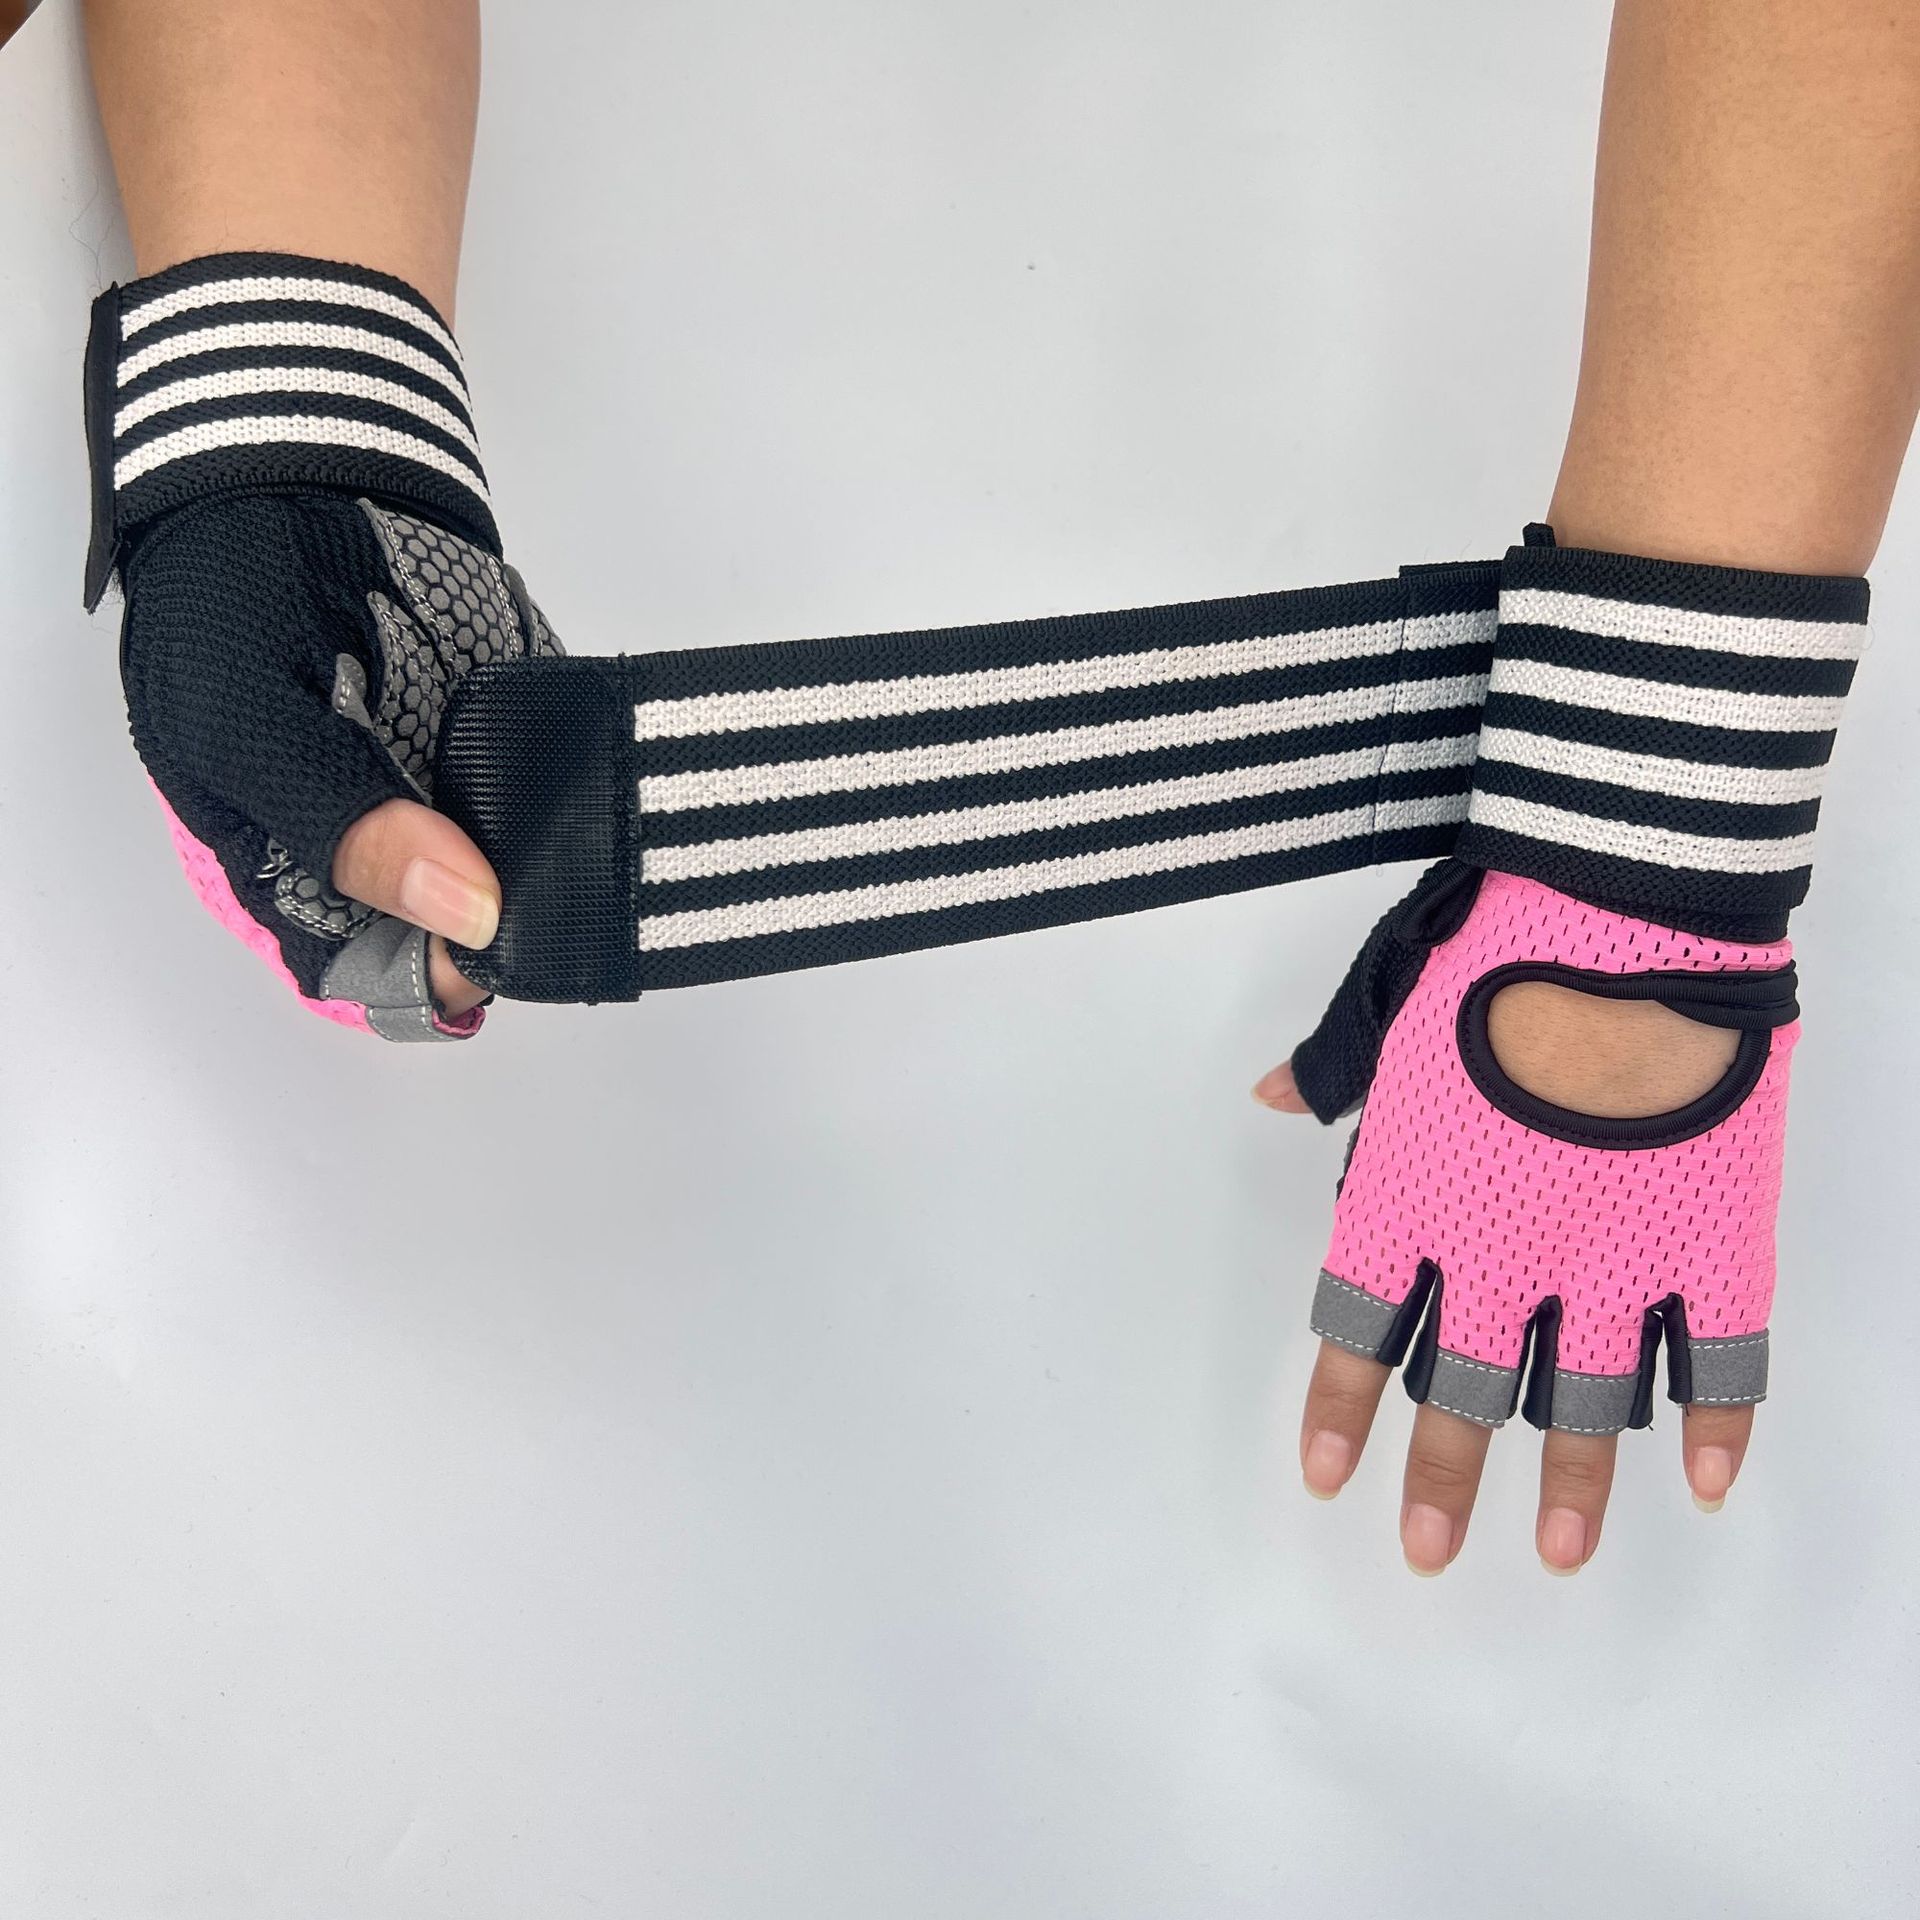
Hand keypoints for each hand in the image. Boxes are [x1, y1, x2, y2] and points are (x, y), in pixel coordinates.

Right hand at [123, 491, 560, 1038]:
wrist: (290, 468)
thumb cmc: (230, 598)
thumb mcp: (250, 719)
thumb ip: (344, 822)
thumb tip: (467, 913)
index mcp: (290, 866)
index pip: (372, 970)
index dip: (436, 974)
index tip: (493, 943)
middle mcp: (376, 846)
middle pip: (462, 932)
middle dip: (518, 921)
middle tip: (565, 889)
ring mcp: (443, 793)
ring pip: (519, 871)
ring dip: (561, 866)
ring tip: (597, 847)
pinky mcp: (500, 738)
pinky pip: (555, 789)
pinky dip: (586, 793)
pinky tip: (609, 789)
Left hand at [1253, 863, 1791, 1573]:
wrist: (1626, 915)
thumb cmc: (1493, 952)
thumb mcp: (1384, 1010)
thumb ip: (1330, 1078)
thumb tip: (1266, 1096)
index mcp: (1411, 1201)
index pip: (1356, 1330)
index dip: (1338, 1409)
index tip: (1325, 1475)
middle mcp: (1503, 1253)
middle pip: (1462, 1393)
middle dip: (1441, 1480)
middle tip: (1427, 1551)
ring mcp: (1614, 1258)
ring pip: (1588, 1404)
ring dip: (1575, 1486)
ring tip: (1564, 1554)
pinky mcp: (1714, 1239)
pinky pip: (1723, 1359)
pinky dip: (1722, 1425)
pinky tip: (1709, 1484)